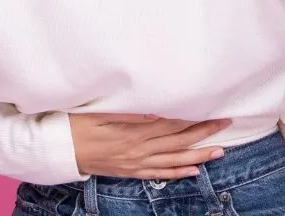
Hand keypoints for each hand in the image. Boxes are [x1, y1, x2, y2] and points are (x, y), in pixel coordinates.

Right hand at [69, 113, 232, 179]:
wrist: (60, 151)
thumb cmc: (75, 125)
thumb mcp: (97, 113)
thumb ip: (127, 113)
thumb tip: (155, 111)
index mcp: (132, 133)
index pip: (170, 125)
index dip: (193, 119)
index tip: (211, 111)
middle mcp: (138, 150)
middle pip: (177, 142)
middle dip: (203, 134)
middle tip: (224, 125)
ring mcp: (135, 163)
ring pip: (173, 160)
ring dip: (198, 156)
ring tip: (219, 152)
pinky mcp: (130, 171)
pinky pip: (158, 173)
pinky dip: (177, 173)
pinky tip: (193, 171)